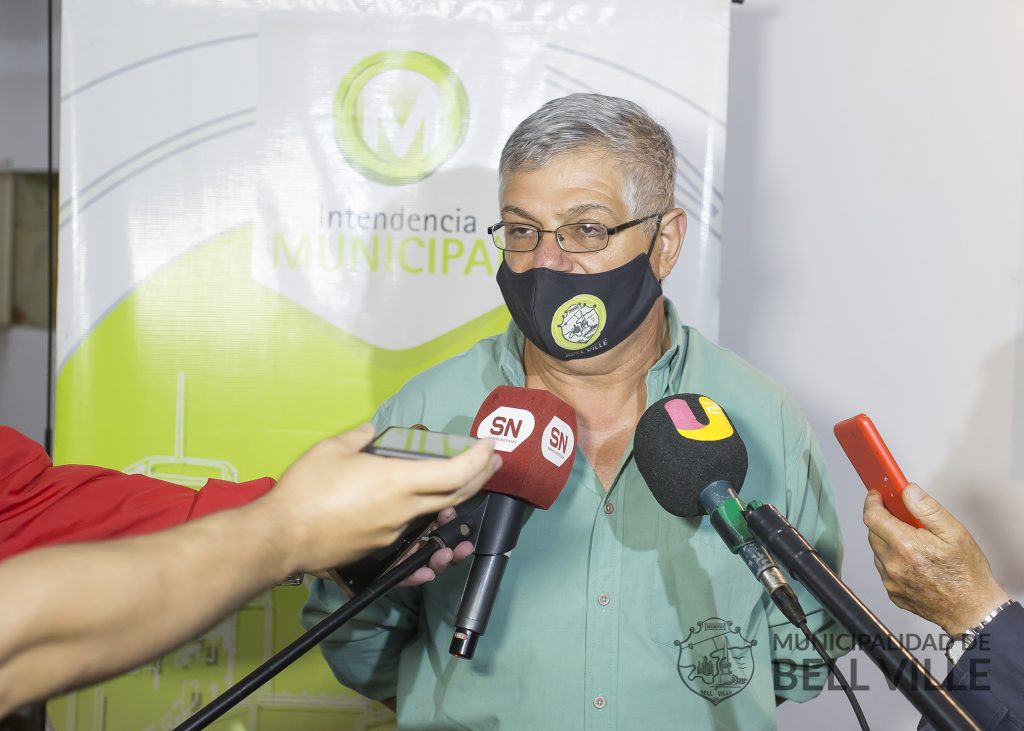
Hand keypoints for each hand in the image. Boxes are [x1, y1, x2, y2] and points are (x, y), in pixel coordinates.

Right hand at [260, 425, 498, 574]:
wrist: (282, 537)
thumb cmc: (307, 489)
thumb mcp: (332, 449)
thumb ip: (358, 437)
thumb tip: (370, 430)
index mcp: (398, 481)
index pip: (454, 472)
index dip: (477, 458)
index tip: (489, 445)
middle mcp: (404, 510)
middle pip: (455, 496)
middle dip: (479, 476)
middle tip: (492, 462)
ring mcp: (393, 533)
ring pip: (437, 520)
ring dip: (458, 505)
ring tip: (467, 491)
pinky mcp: (379, 550)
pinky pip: (413, 546)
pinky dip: (430, 542)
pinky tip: (438, 551)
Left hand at [862, 482, 1008, 634]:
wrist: (973, 610)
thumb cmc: (967, 574)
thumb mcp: (954, 533)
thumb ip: (927, 509)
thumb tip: (908, 491)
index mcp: (906, 547)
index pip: (873, 517)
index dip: (872, 502)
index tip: (876, 495)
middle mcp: (893, 565)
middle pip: (873, 533)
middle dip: (883, 522)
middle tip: (902, 519)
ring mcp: (891, 581)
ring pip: (878, 552)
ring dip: (888, 542)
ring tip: (914, 544)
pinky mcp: (893, 593)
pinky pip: (885, 570)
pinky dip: (893, 561)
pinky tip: (913, 562)